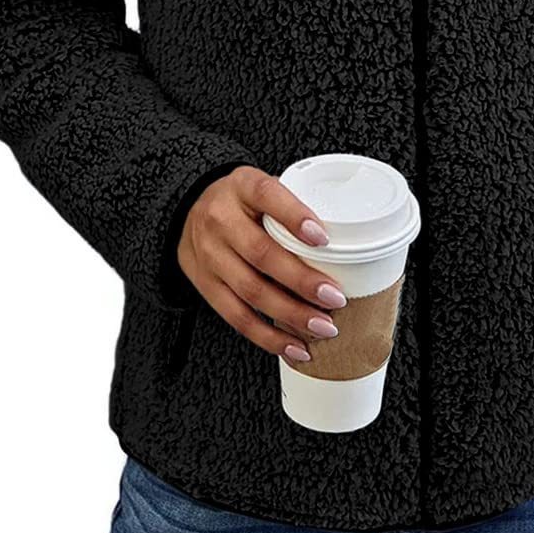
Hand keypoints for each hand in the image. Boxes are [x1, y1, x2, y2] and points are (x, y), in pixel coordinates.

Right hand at [177, 165, 347, 363]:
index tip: (323, 239)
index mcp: (242, 186)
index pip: (267, 196)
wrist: (188, 212)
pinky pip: (236, 317)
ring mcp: (210, 254)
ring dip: (291, 314)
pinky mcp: (205, 285)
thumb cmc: (241, 201)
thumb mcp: (262, 186)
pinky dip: (268, 336)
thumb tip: (344, 239)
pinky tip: (294, 346)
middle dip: (302, 281)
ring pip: (250, 291)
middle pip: (261, 254)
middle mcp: (221, 219)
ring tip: (323, 327)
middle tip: (335, 298)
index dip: (295, 217)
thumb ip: (293, 205)